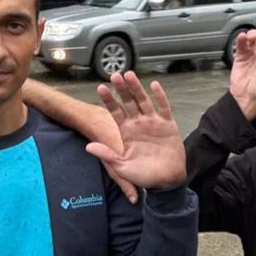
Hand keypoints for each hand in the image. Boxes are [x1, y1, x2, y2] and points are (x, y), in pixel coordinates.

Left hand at [88, 71, 186, 190]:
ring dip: (137, 88)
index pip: (115, 112)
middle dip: (121, 89)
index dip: (109, 100)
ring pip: (144, 101)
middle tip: (114, 75)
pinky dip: (159, 96)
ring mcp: (153, 123)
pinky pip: (163, 107)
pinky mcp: (167, 125)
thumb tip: (88, 147)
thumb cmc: (144, 175)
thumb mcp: (122, 167)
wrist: (167, 180)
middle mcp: (138, 124)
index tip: (101, 88)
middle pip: (128, 102)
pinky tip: (154, 85)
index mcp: (126, 132)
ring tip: (129, 75)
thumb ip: (107, 155)